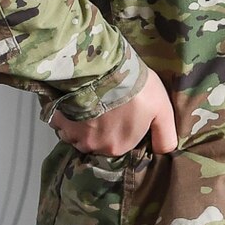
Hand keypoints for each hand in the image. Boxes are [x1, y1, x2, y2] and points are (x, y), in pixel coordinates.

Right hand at [50, 72, 176, 156]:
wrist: (102, 70)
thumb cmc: (136, 90)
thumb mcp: (162, 111)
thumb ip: (165, 135)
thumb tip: (166, 153)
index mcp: (119, 147)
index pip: (120, 145)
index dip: (123, 130)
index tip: (124, 115)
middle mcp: (95, 147)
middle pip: (98, 142)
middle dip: (102, 129)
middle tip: (108, 108)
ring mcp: (74, 135)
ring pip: (78, 134)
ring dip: (82, 124)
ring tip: (92, 104)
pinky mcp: (58, 121)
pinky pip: (61, 123)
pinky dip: (66, 115)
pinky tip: (76, 102)